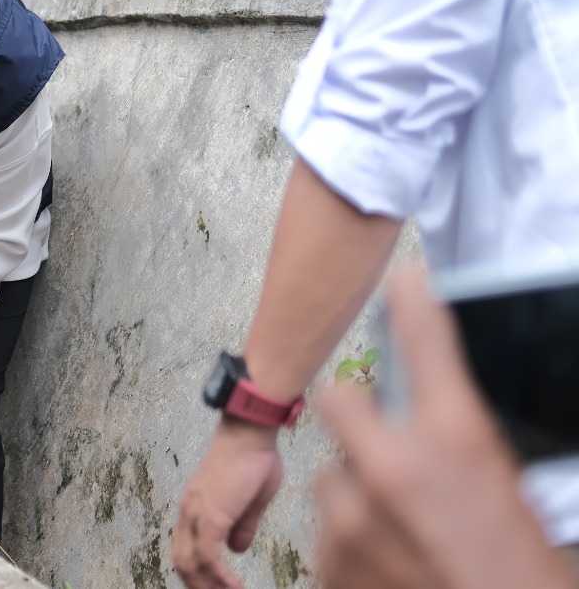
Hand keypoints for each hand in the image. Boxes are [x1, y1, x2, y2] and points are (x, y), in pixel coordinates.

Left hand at [171, 417, 284, 588]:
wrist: (250, 432)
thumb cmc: (254, 459)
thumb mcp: (250, 501)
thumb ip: (242, 525)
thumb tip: (237, 549)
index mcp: (195, 507)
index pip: (185, 548)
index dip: (197, 572)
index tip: (216, 586)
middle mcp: (188, 511)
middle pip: (181, 560)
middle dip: (198, 584)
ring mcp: (196, 512)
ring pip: (189, 562)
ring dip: (208, 585)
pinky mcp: (211, 514)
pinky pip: (208, 555)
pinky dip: (220, 576)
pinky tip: (235, 586)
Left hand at [314, 268, 575, 588]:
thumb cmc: (519, 573)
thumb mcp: (507, 490)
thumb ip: (461, 443)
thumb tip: (434, 412)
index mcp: (454, 443)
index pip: (425, 342)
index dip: (414, 305)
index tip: (405, 284)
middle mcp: (392, 469)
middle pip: (337, 401)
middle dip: (355, 416)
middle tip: (383, 443)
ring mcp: (352, 519)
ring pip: (330, 477)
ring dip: (355, 494)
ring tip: (399, 527)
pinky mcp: (329, 563)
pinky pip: (325, 532)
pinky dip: (351, 542)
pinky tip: (389, 559)